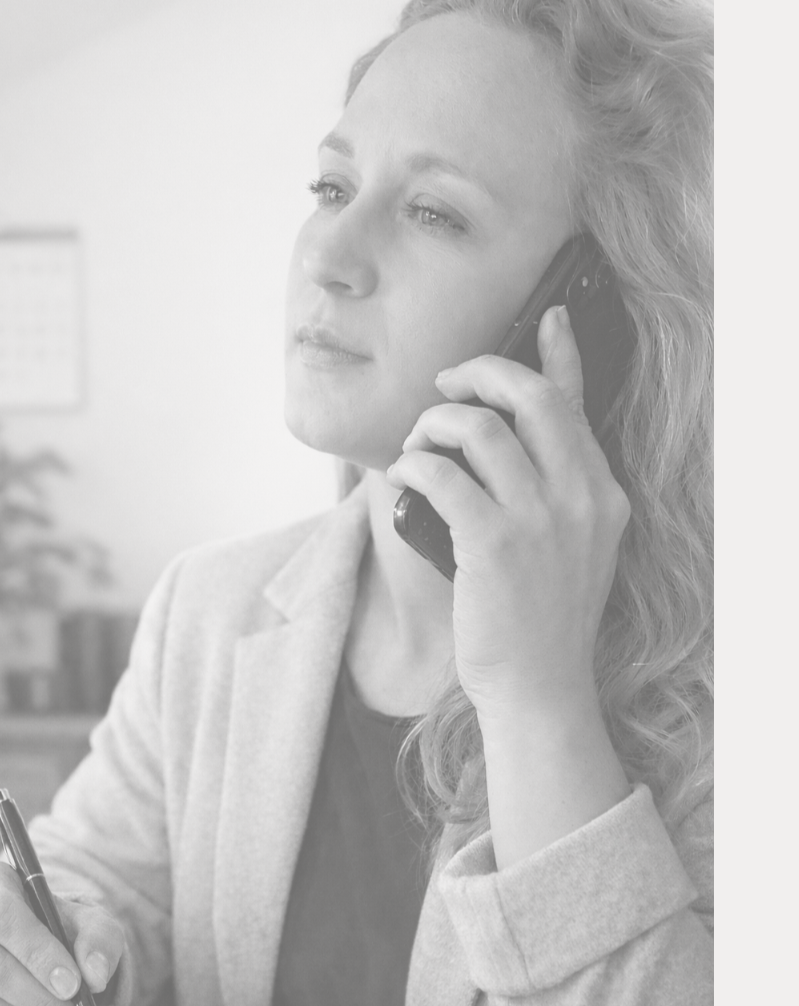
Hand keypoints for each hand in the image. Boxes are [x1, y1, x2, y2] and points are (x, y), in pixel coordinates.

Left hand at [387, 305, 629, 721]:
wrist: (540, 688)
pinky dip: (413, 465)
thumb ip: (554, 491)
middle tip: (445, 388)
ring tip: (416, 444)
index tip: (545, 316)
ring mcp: (541, 519)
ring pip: (477, 428)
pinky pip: (441, 474)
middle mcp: (581, 496)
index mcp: (602, 493)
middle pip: (529, 396)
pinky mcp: (494, 543)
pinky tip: (404, 476)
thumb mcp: (571, 548)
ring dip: (433, 424)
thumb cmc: (540, 619)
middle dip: (478, 374)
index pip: (577, 405)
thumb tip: (506, 439)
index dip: (560, 352)